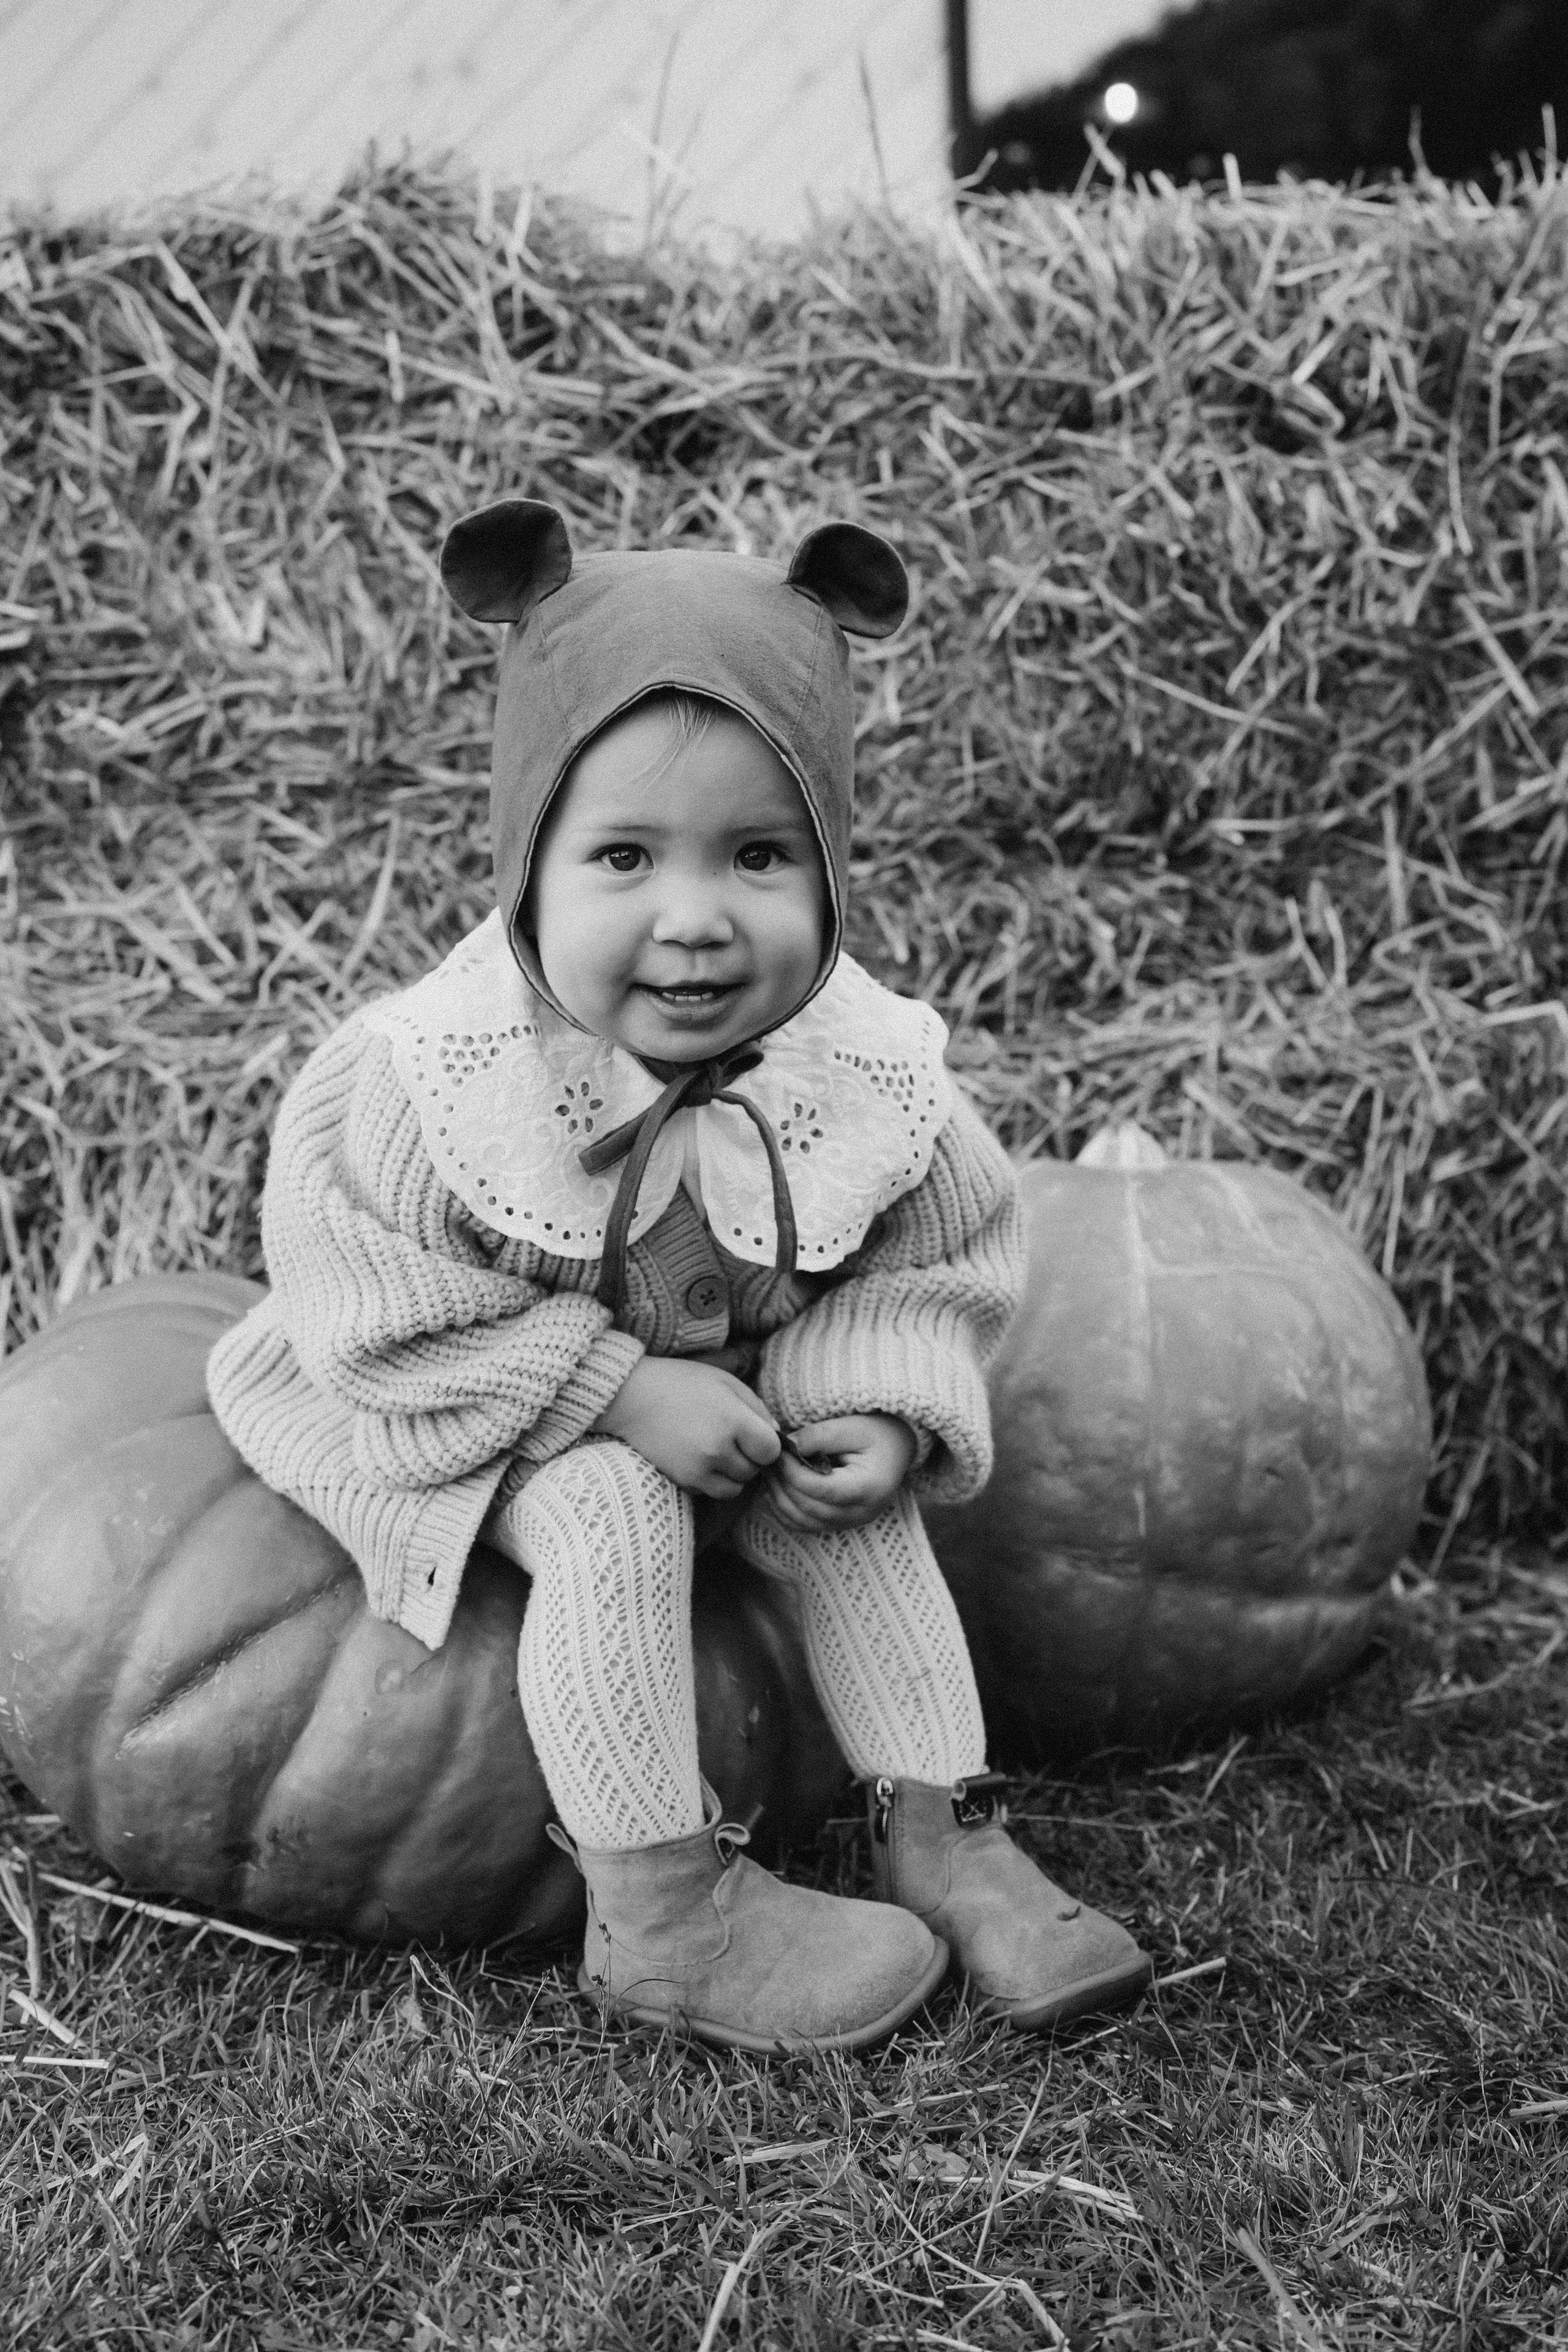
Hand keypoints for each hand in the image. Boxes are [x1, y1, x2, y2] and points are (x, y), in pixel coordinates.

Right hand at [593, 1356, 780, 1498]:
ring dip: (733, 1474)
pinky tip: (701, 1458)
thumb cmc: (682, 1382)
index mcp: (733, 1420)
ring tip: (719, 1452)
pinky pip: (711, 1491)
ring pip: (735, 1488)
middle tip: (734, 1439)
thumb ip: (757, 1408)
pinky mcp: (682, 1480)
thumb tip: (777, 1436)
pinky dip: (712, 1481)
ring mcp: (699, 1469)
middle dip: (750, 1458)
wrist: (632, 1397)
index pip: (771, 1451)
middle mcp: (718, 1449)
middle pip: (754, 1471)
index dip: (767, 1444)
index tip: (755, 1434)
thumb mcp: (726, 1382)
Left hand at [768, 1413, 916, 1531]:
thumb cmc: (876, 1434)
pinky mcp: (839, 1524)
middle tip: (767, 1458)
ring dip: (778, 1496)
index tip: (777, 1450)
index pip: (820, 1489)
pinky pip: (803, 1525)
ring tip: (770, 1469)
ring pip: (800, 1520)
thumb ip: (818, 1436)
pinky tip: (778, 1485)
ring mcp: (850, 1523)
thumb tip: (785, 1446)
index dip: (792, 1471)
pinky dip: (784, 1508)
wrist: (897, 1448)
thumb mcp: (851, 1426)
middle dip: (781, 1482)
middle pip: (807, 1507)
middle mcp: (860, 1513)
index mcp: (868, 1488)